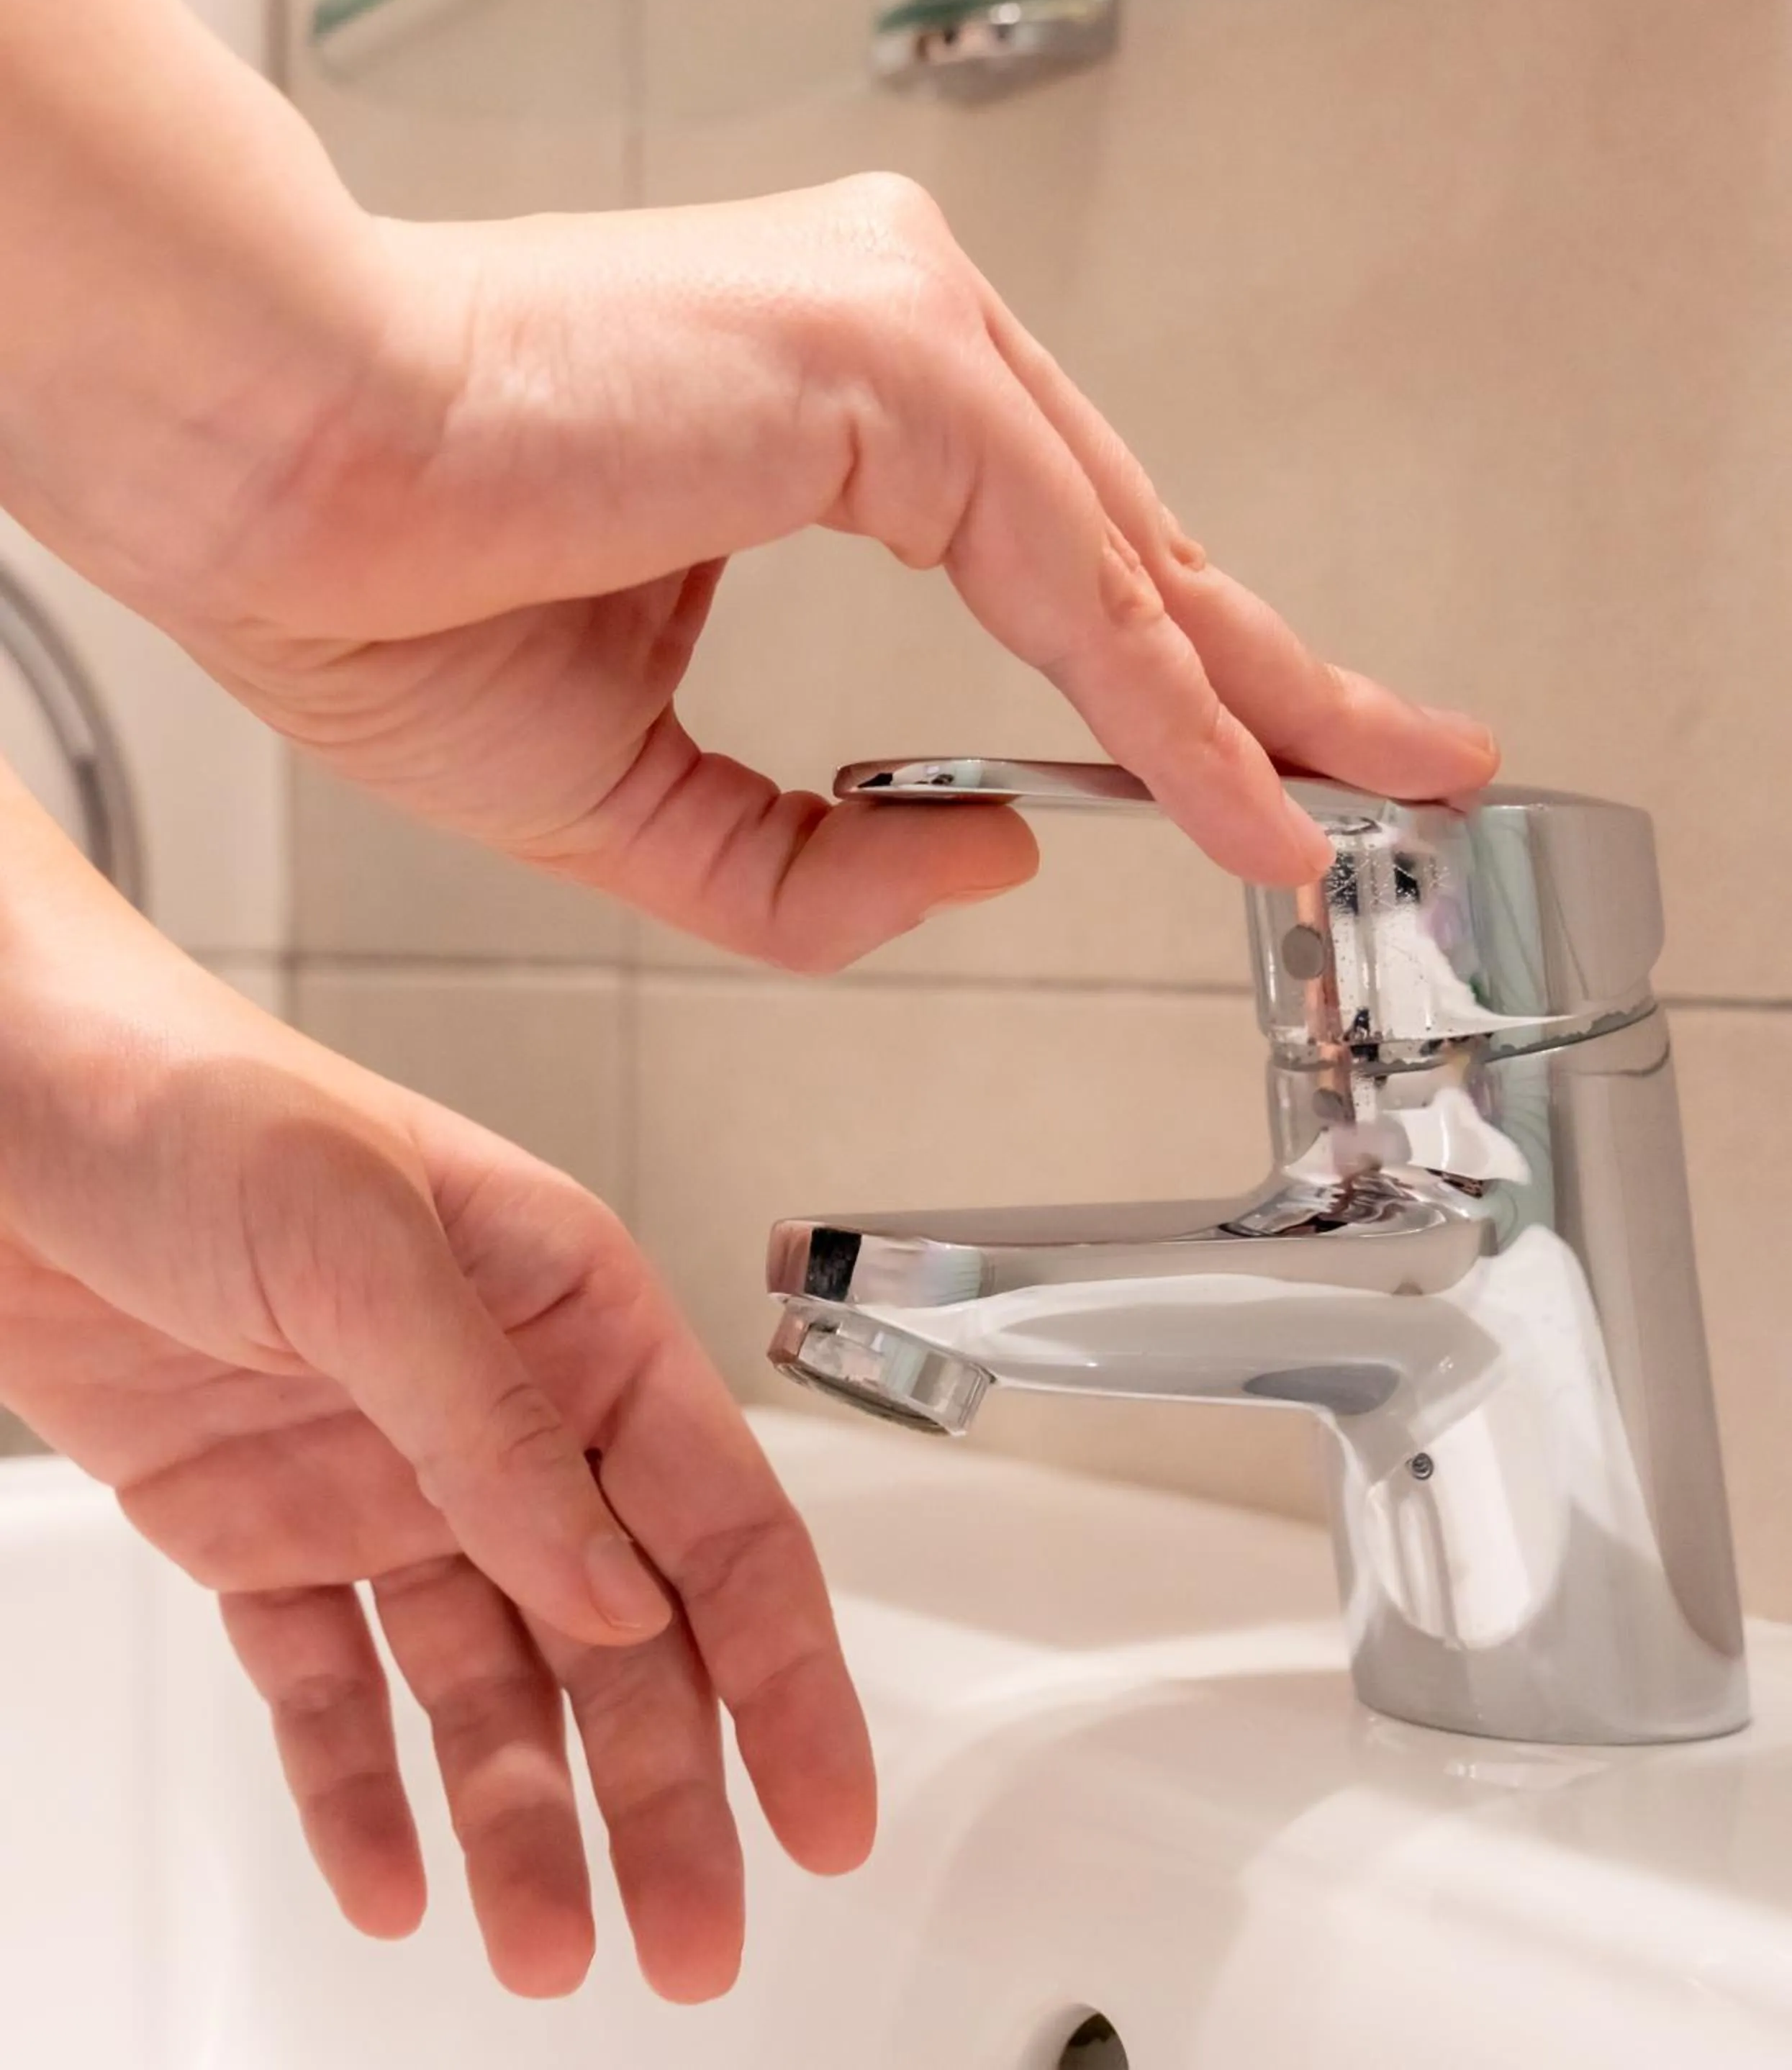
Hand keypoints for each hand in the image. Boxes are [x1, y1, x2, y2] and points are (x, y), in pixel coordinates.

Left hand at [0, 788, 870, 2000]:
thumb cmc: (185, 1099)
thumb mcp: (361, 1242)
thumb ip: (494, 1423)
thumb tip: (621, 1591)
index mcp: (572, 1315)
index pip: (717, 1517)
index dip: (785, 1670)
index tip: (826, 1806)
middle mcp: (500, 1412)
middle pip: (618, 1635)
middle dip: (664, 1790)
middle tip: (694, 1936)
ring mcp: (383, 1481)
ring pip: (486, 1685)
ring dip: (522, 1817)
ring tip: (548, 1948)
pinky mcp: (264, 1532)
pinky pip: (329, 1685)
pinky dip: (359, 1786)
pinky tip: (391, 1876)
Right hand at [52, 177, 1494, 967]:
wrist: (250, 473)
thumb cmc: (390, 587)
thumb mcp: (646, 798)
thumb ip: (828, 853)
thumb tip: (997, 857)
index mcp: (821, 412)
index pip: (1058, 562)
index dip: (1176, 684)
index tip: (1268, 770)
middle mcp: (881, 348)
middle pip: (1134, 548)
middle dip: (1276, 677)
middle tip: (1399, 762)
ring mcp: (892, 338)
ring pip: (1130, 556)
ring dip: (1258, 694)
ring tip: (1372, 790)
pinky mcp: (882, 366)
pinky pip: (1069, 576)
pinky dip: (1163, 705)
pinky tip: (1238, 802)